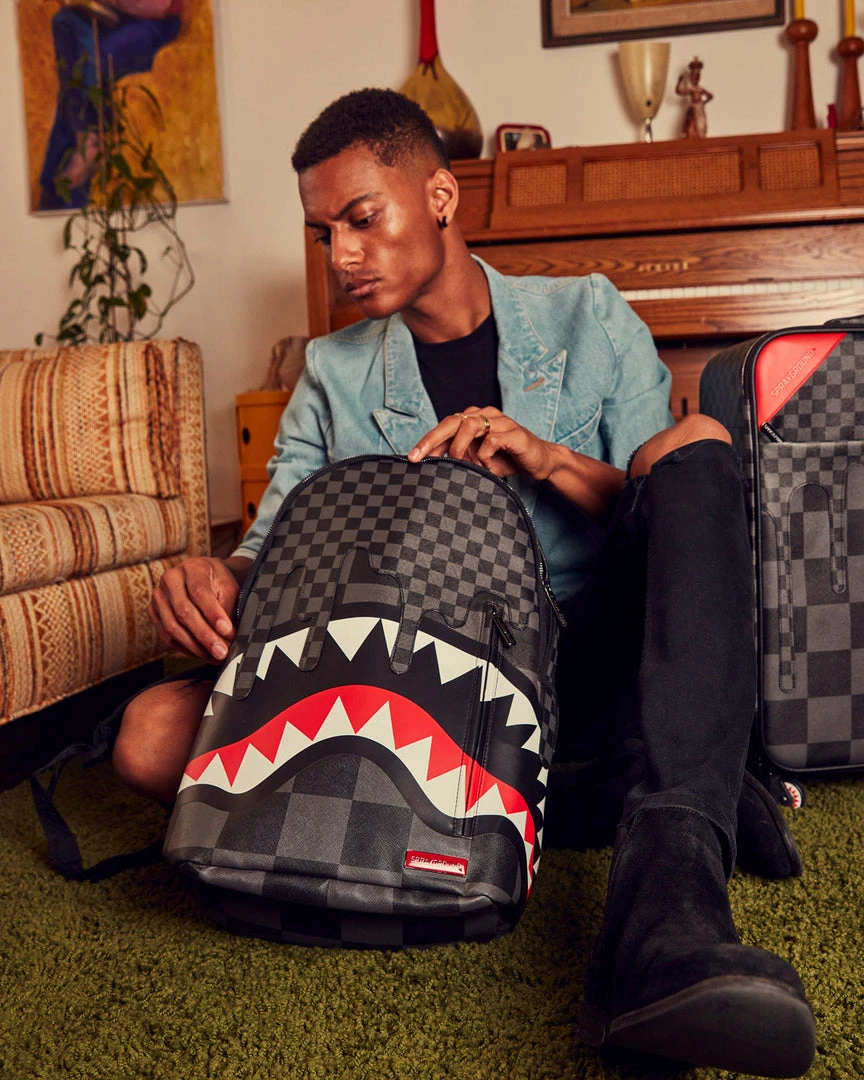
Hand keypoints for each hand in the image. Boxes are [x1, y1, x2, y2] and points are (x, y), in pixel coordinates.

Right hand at [148, 555, 250, 661]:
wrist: (201, 575)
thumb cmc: (216, 581)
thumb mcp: (228, 586)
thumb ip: (228, 607)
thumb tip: (230, 635)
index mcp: (192, 568)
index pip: (199, 592)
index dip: (213, 613)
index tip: (227, 630)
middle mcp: (170, 579)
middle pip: (184, 612)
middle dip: (205, 636)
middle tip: (221, 651)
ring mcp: (159, 596)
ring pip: (173, 627)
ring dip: (195, 646)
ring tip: (214, 655)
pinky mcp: (154, 612)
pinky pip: (167, 635)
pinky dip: (186, 648)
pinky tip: (202, 653)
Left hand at [408, 406, 555, 481]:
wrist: (540, 462)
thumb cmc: (507, 459)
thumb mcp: (478, 460)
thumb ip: (459, 458)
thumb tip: (433, 467)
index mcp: (474, 418)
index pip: (446, 425)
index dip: (428, 441)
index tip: (412, 458)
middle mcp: (485, 415)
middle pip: (453, 420)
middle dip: (432, 439)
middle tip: (418, 457)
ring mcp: (500, 421)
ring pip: (469, 425)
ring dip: (461, 448)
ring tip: (464, 465)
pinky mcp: (514, 433)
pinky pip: (491, 441)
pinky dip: (485, 457)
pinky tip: (489, 468)